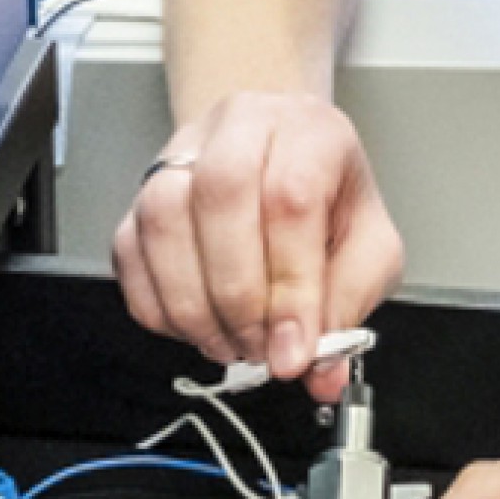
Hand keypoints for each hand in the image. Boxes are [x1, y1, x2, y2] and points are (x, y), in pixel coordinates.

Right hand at [110, 90, 402, 394]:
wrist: (279, 156)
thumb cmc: (326, 197)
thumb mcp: (370, 246)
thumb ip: (350, 303)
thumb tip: (323, 371)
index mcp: (308, 132)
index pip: (291, 199)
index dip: (291, 287)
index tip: (293, 352)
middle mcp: (239, 127)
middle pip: (220, 195)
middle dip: (237, 294)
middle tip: (258, 348)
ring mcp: (181, 152)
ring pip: (163, 217)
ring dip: (192, 302)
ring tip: (228, 342)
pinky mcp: (141, 187)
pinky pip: (129, 247)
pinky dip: (156, 303)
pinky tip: (193, 325)